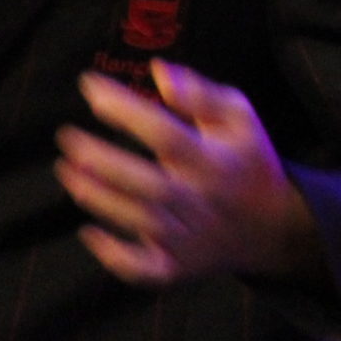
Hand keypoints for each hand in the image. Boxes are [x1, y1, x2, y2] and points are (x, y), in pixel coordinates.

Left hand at [55, 61, 318, 284]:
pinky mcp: (179, 267)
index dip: (125, 110)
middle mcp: (203, 201)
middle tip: (67, 137)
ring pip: (139, 222)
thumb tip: (158, 72)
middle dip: (103, 160)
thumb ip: (201, 94)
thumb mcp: (240, 118)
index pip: (165, 133)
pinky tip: (89, 232)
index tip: (91, 87)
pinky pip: (143, 269)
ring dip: (100, 197)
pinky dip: (114, 255)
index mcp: (217, 161)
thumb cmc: (247, 162)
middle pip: (147, 183)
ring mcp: (190, 238)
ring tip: (67, 170)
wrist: (273, 227)